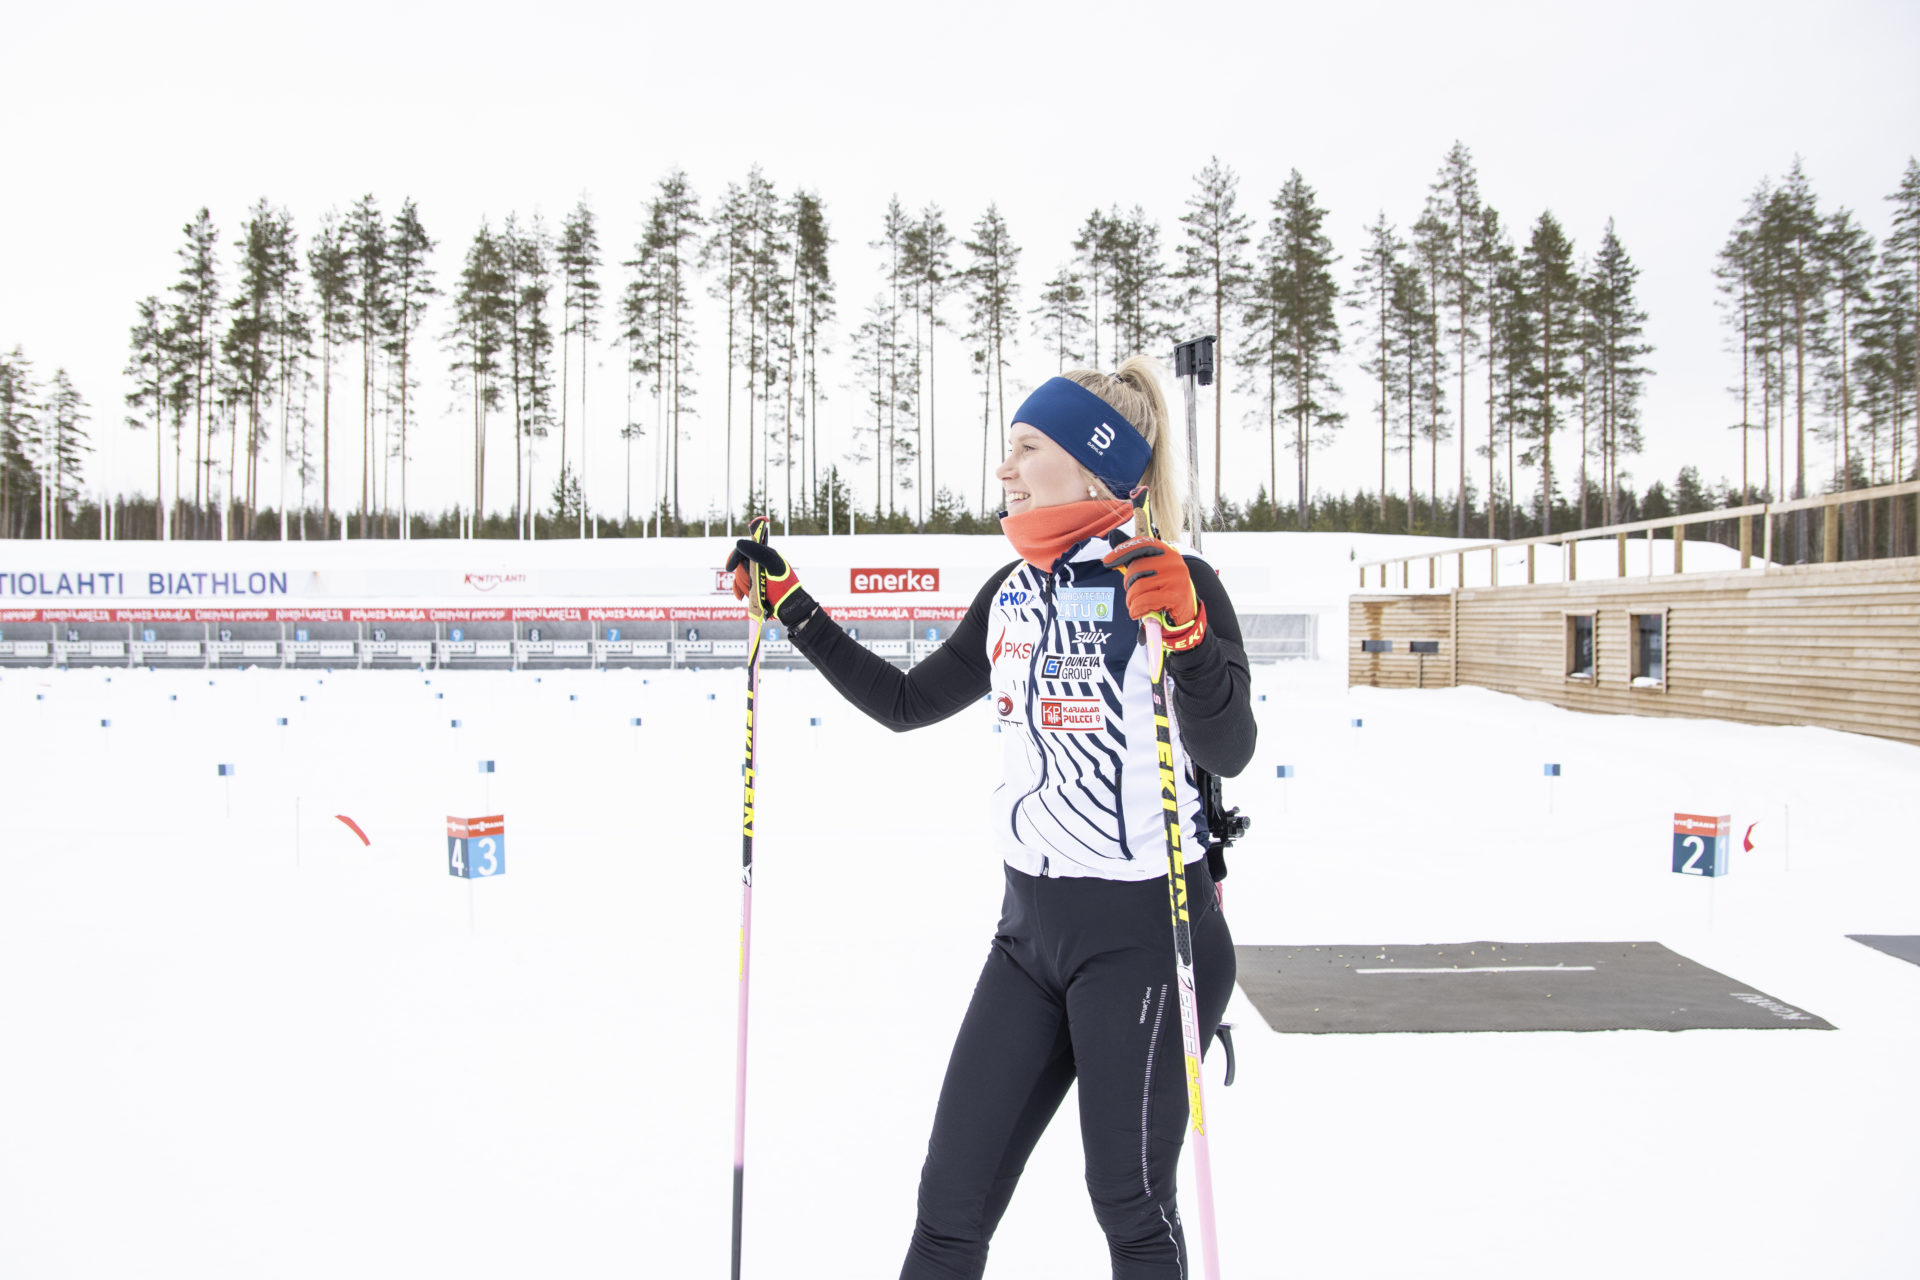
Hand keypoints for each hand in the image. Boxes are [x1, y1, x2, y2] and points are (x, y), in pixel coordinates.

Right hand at [725, 521, 808, 624]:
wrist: (789, 607)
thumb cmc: (783, 586)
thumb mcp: (772, 566)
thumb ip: (757, 552)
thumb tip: (738, 543)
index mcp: (766, 553)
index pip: (744, 548)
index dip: (734, 556)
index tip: (729, 568)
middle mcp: (760, 562)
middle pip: (740, 564)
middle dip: (742, 575)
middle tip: (750, 583)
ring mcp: (757, 574)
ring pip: (739, 575)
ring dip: (742, 585)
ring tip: (751, 592)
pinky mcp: (755, 585)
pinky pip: (740, 585)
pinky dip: (739, 590)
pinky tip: (741, 597)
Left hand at [1101, 537, 1207, 653]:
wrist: (1188, 612)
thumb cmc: (1166, 590)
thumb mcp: (1155, 572)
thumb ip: (1137, 559)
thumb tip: (1112, 541)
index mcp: (1168, 552)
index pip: (1142, 544)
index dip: (1122, 551)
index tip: (1107, 561)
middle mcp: (1174, 562)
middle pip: (1136, 569)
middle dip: (1128, 585)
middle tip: (1132, 595)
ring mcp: (1176, 578)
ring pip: (1138, 587)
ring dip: (1131, 601)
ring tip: (1136, 606)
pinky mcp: (1176, 596)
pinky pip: (1144, 601)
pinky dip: (1136, 609)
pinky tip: (1137, 613)